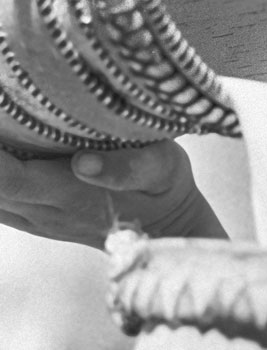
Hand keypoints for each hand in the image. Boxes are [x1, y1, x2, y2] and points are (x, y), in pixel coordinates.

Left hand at [0, 141, 226, 249]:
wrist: (168, 229)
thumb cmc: (166, 187)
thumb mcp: (163, 169)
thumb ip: (127, 167)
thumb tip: (82, 162)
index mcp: (69, 194)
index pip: (6, 177)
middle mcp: (43, 211)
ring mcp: (34, 218)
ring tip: (2, 120)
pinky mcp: (32, 218)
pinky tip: (6, 148)